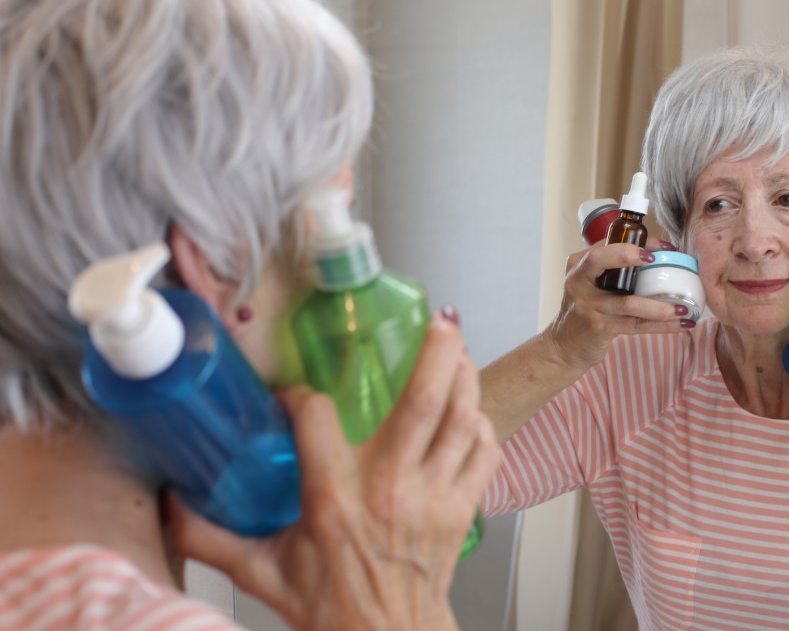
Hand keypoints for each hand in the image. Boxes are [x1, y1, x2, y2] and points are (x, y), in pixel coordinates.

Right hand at [167, 310, 499, 630]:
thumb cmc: (331, 608)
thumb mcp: (263, 573)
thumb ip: (214, 537)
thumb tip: (171, 506)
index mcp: (335, 499)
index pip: (316, 419)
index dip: (300, 397)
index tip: (294, 398)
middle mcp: (390, 489)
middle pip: (424, 404)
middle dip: (436, 354)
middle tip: (439, 321)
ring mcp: (434, 497)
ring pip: (461, 420)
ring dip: (464, 380)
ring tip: (456, 351)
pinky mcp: (461, 510)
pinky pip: (484, 454)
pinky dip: (480, 426)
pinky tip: (469, 411)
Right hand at [546, 236, 694, 370]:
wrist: (564, 346)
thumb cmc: (585, 310)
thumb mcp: (589, 283)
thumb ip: (611, 268)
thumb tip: (659, 255)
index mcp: (578, 265)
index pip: (605, 244)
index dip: (636, 242)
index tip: (663, 246)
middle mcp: (578, 282)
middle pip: (599, 260)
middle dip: (628, 255)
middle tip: (657, 259)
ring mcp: (588, 306)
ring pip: (628, 303)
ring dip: (660, 306)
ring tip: (684, 307)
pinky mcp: (599, 328)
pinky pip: (636, 325)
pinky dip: (662, 325)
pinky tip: (681, 324)